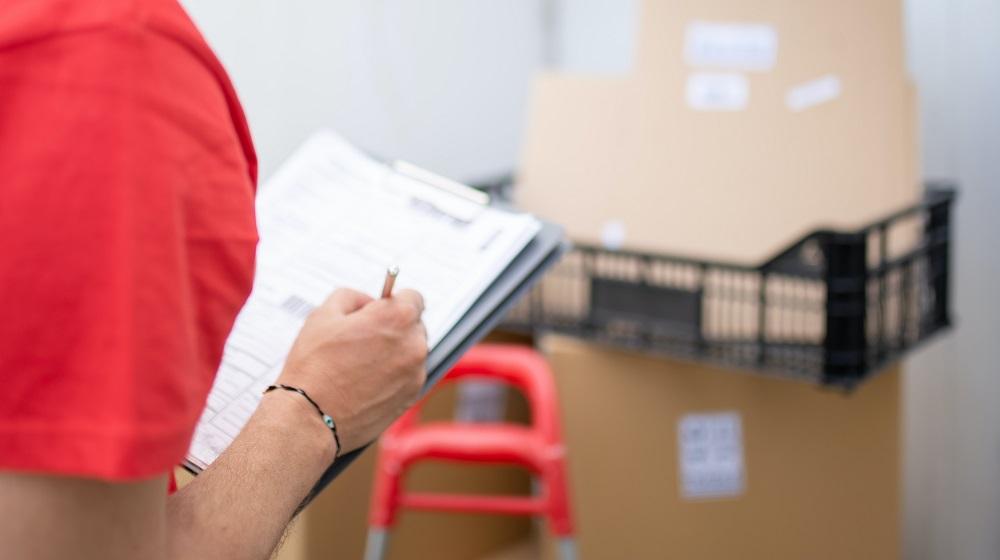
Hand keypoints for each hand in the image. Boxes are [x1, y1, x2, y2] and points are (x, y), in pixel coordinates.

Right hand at [275, 288, 427, 454]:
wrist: (310, 418)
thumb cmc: (314, 366)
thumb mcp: (324, 314)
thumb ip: (353, 297)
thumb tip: (367, 302)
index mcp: (398, 318)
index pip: (413, 297)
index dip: (393, 301)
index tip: (379, 310)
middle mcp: (415, 344)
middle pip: (414, 326)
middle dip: (393, 327)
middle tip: (362, 339)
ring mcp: (415, 374)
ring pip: (410, 352)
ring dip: (393, 352)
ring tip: (359, 364)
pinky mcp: (411, 398)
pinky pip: (407, 376)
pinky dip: (392, 376)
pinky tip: (365, 382)